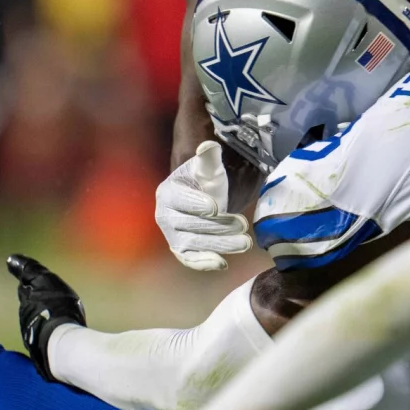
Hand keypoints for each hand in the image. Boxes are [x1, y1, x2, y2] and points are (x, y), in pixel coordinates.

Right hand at [157, 141, 252, 270]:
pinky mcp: (181, 251)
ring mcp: (172, 236)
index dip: (197, 204)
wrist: (200, 201)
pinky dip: (204, 263)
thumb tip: (208, 145)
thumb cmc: (204, 184)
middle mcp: (164, 216)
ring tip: (244, 243)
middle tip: (243, 225)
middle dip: (218, 226)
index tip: (216, 207)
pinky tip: (222, 263)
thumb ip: (209, 159)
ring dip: (219, 245)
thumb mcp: (209, 169)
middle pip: (190, 225)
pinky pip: (189, 259)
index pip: (181, 201)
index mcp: (167, 193)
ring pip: (194, 244)